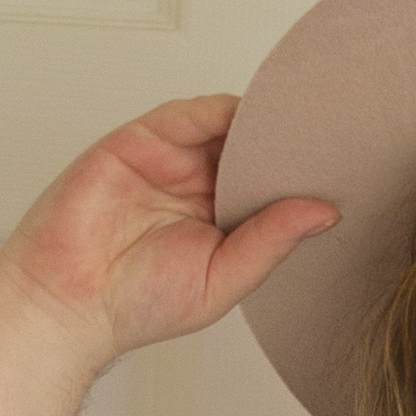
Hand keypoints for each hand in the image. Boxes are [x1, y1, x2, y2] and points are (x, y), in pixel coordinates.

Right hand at [0, 95, 335, 364]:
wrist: (70, 300)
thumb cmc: (137, 305)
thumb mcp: (225, 278)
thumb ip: (272, 242)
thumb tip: (325, 213)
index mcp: (220, 223)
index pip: (269, 186)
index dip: (301, 176)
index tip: (345, 171)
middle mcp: (197, 187)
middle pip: (254, 149)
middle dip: (289, 143)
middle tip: (336, 135)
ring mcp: (170, 160)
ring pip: (227, 126)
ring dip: (262, 123)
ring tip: (305, 121)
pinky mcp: (141, 139)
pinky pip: (190, 113)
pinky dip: (224, 110)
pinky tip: (256, 116)